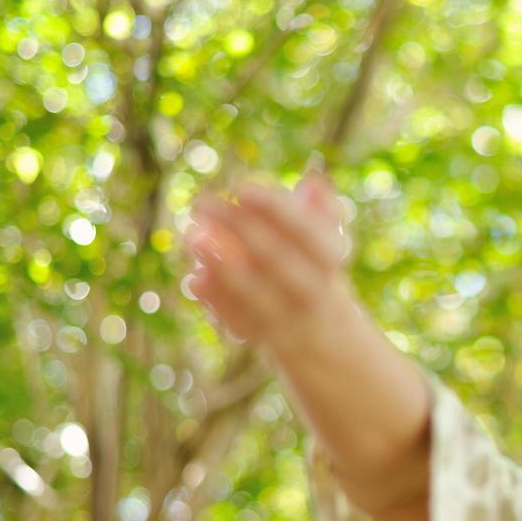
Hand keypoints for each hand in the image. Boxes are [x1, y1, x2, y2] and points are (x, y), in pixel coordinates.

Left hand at [183, 170, 353, 349]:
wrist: (319, 326)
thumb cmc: (313, 265)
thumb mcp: (326, 237)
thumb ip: (321, 209)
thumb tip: (313, 183)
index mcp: (330, 260)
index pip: (306, 232)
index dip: (276, 210)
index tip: (243, 189)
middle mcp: (312, 291)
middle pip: (277, 260)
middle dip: (239, 230)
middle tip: (203, 203)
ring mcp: (287, 318)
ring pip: (253, 294)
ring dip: (219, 265)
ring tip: (190, 236)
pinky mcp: (262, 337)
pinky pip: (235, 319)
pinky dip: (214, 299)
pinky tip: (193, 277)